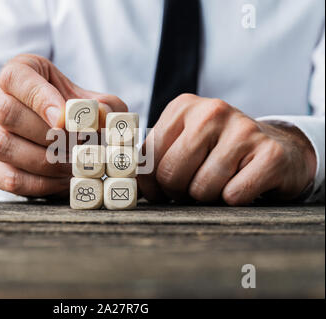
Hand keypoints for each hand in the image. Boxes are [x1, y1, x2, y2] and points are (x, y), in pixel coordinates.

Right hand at [0, 54, 126, 196]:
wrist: (52, 133)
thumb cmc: (71, 111)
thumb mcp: (91, 101)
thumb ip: (105, 105)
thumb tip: (103, 116)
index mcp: (19, 72)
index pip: (16, 78)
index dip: (40, 98)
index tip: (65, 120)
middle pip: (7, 113)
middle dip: (47, 134)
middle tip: (78, 146)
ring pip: (4, 146)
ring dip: (46, 161)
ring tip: (74, 165)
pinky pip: (8, 177)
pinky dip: (40, 183)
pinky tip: (62, 180)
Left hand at [138, 94, 315, 204]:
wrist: (277, 148)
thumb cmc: (219, 150)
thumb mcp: (184, 142)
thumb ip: (155, 157)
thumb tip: (130, 186)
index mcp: (182, 107)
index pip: (149, 157)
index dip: (152, 184)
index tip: (163, 190)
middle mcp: (212, 111)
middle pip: (172, 173)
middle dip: (179, 192)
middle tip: (193, 188)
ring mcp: (243, 129)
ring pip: (202, 188)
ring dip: (208, 197)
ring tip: (220, 182)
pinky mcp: (270, 153)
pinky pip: (233, 195)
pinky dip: (235, 200)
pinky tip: (243, 183)